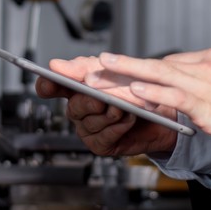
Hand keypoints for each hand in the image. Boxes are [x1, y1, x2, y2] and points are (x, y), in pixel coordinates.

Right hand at [36, 56, 178, 157]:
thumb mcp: (112, 71)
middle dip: (91, 102)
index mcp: (76, 89)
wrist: (164, 113)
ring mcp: (88, 128)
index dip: (47, 85)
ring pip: (90, 123)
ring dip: (111, 114)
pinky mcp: (100, 144)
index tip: (49, 83)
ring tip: (125, 107)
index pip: (52, 87)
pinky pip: (103, 137)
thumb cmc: (136, 90)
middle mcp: (79, 110)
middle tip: (105, 98)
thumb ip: (84, 67)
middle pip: (74, 106)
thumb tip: (56, 65)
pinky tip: (128, 119)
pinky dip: (118, 127)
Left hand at [95, 48, 210, 150]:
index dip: (142, 67)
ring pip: (155, 76)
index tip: (120, 69)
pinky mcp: (207, 106)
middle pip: (155, 65)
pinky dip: (150, 94)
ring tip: (97, 74)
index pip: (170, 63)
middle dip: (122, 66)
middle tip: (95, 65)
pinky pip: (172, 97)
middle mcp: (205, 66)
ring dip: (122, 75)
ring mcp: (205, 84)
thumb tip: (201, 89)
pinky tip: (130, 94)